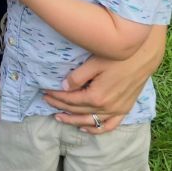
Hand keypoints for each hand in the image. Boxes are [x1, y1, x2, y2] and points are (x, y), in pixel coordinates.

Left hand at [43, 25, 165, 133]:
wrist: (141, 58)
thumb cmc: (116, 57)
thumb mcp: (93, 63)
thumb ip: (77, 77)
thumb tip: (64, 87)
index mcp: (96, 96)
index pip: (70, 99)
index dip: (56, 96)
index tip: (45, 91)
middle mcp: (106, 108)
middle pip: (77, 111)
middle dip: (60, 106)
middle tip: (46, 100)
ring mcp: (116, 111)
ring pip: (90, 122)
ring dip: (73, 121)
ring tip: (59, 117)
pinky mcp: (124, 110)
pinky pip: (108, 126)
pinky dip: (96, 130)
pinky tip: (85, 128)